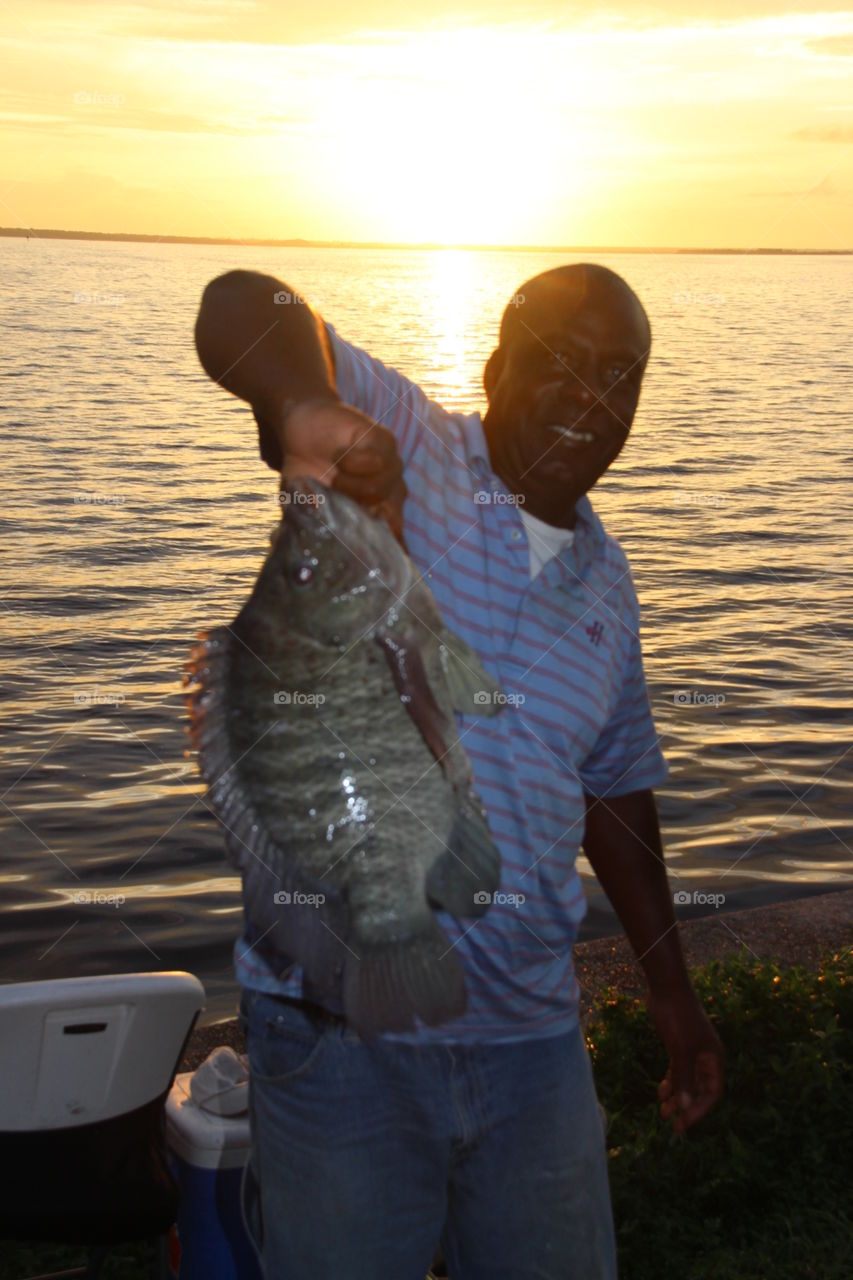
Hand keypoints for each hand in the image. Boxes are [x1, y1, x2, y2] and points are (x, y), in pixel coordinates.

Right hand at [280, 400, 406, 542]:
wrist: (300, 427)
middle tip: (340, 511)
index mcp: (374, 514)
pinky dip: (356, 463)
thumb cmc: (305, 470)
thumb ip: (309, 520)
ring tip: (334, 480)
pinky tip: (342, 458)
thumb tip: (317, 530)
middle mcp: (388, 495)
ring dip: (353, 487)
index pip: (391, 540)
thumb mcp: (302, 502)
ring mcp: (390, 469)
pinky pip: (379, 461)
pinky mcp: (385, 443)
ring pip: (381, 489)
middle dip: (364, 520)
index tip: (371, 561)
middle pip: (391, 519)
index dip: (385, 550)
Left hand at [646, 985, 723, 1134]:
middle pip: (699, 1090)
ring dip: (676, 1098)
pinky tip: (661, 1093)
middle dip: (686, 1108)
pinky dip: (671, 1082)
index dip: (699, 1110)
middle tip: (673, 1126)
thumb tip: (683, 1108)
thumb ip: (683, 1078)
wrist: (667, 989)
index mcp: (714, 1058)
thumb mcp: (681, 1050)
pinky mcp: (678, 1046)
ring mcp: (692, 1052)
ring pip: (687, 1082)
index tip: (684, 1124)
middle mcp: (706, 1058)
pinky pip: (678, 1071)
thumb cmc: (679, 1017)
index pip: (712, 1092)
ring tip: (662, 1113)